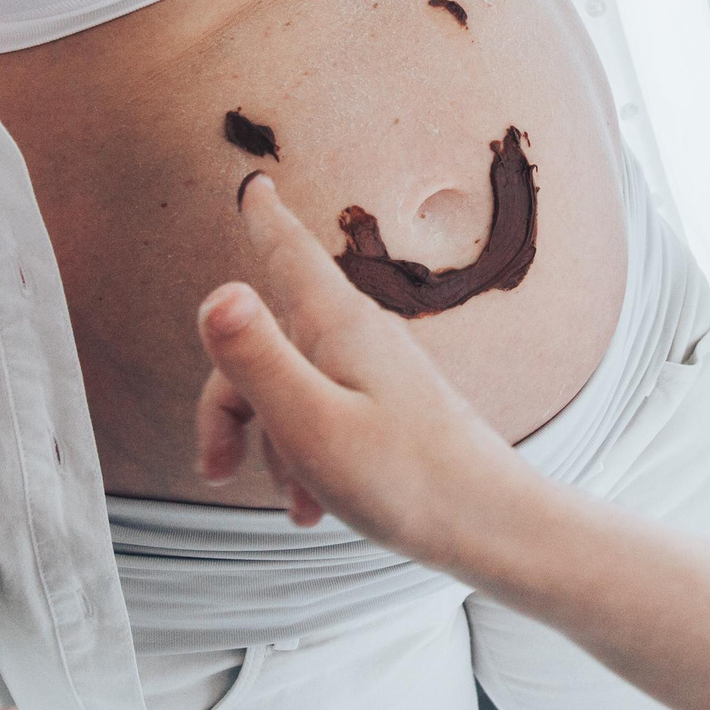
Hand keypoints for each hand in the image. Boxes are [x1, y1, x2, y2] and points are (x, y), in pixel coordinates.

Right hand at [194, 173, 546, 569]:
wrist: (492, 527)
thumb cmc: (406, 479)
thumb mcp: (311, 422)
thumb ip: (258, 359)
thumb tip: (217, 294)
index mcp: (337, 324)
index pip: (289, 252)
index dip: (263, 218)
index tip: (252, 183)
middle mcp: (356, 337)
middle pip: (264, 343)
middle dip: (230, 405)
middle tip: (217, 468)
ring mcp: (373, 374)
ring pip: (287, 390)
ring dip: (271, 445)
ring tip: (295, 504)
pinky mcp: (385, 410)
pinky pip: (320, 418)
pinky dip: (303, 459)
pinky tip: (314, 508)